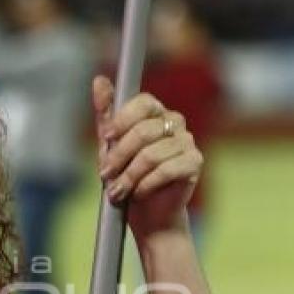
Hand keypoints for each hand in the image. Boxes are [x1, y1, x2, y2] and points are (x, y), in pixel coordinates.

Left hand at [92, 74, 202, 240]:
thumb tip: (99, 79)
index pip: (143, 102)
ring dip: (129, 176)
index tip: (106, 137)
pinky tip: (137, 194)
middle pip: (143, 131)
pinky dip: (146, 184)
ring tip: (117, 192)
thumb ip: (106, 115)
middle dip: (119, 156)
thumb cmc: (128, 176)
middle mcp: (174, 122)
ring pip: (152, 154)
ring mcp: (187, 141)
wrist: (148, 214)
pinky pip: (166, 170)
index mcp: (155, 112)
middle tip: (105, 174)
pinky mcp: (195, 163)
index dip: (122, 119)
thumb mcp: (110, 146)